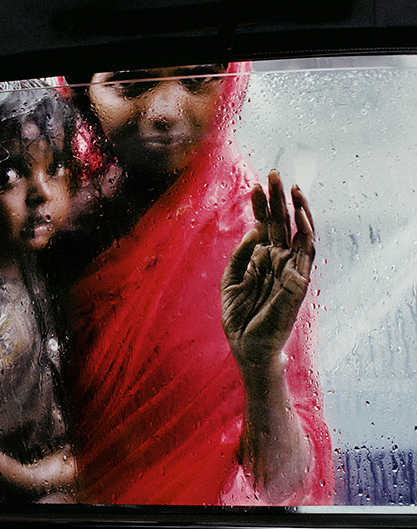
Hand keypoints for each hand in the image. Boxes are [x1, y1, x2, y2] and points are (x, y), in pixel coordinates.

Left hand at [221, 171, 314, 368]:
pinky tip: (302, 215)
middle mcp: (279, 259)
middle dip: (278, 198)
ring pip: (300, 232)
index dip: (261, 206)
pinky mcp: (299, 281)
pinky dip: (307, 233)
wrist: (246, 344)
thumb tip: (255, 231)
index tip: (255, 185)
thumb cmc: (239, 315)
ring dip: (298, 209)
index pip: (265, 225)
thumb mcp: (230, 280)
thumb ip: (240, 255)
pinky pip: (307, 253)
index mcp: (262, 258)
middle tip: (274, 173)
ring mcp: (291, 269)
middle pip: (282, 223)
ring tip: (292, 187)